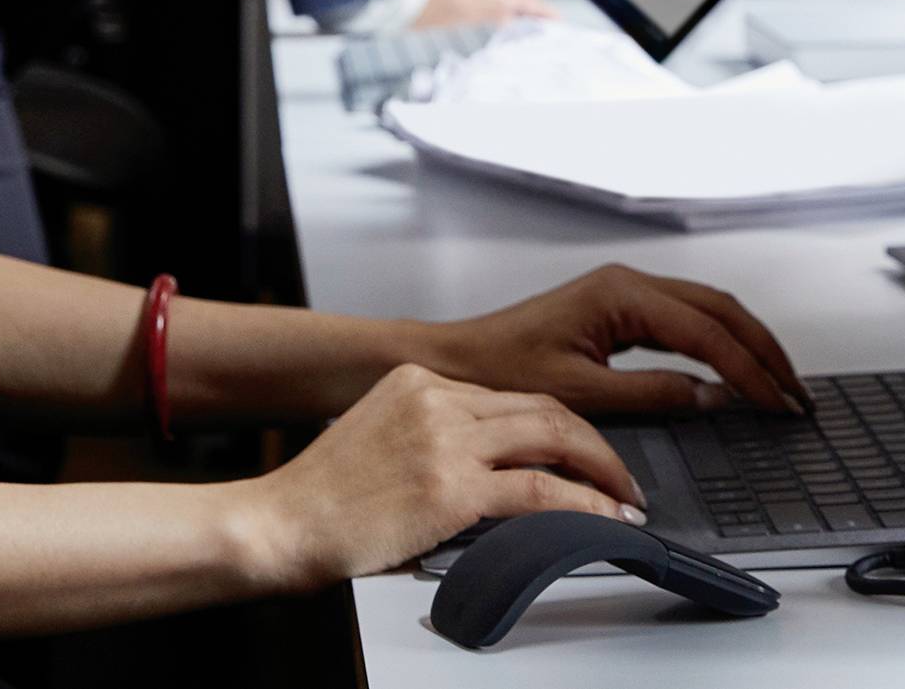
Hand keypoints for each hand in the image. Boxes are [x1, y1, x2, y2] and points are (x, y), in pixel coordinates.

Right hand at [228, 364, 647, 588]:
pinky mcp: (452, 486)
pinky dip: (586, 504)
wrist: (281, 523)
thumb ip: (432, 436)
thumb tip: (489, 467)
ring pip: (554, 437)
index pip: (509, 395)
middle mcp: (436, 398)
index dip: (557, 424)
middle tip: (621, 475)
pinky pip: (542, 489)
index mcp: (417, 381)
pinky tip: (605, 518)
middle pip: (541, 408)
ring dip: (602, 470)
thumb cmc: (323, 497)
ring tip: (624, 498)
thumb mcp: (380, 438)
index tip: (581, 450)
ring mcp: (445, 439)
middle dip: (594, 442)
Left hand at [424, 263, 809, 417]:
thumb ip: (653, 393)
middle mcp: (629, 283)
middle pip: (721, 309)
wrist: (459, 360)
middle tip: (798, 395)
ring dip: (748, 345)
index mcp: (621, 295)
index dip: (751, 370)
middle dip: (765, 351)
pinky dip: (721, 344)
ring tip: (780, 386)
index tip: (780, 404)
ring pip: (709, 310)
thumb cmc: (503, 370)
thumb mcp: (582, 393)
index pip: (707, 332)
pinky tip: (737, 373)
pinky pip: (687, 320)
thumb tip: (713, 397)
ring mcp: (626, 292)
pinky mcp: (621, 309)